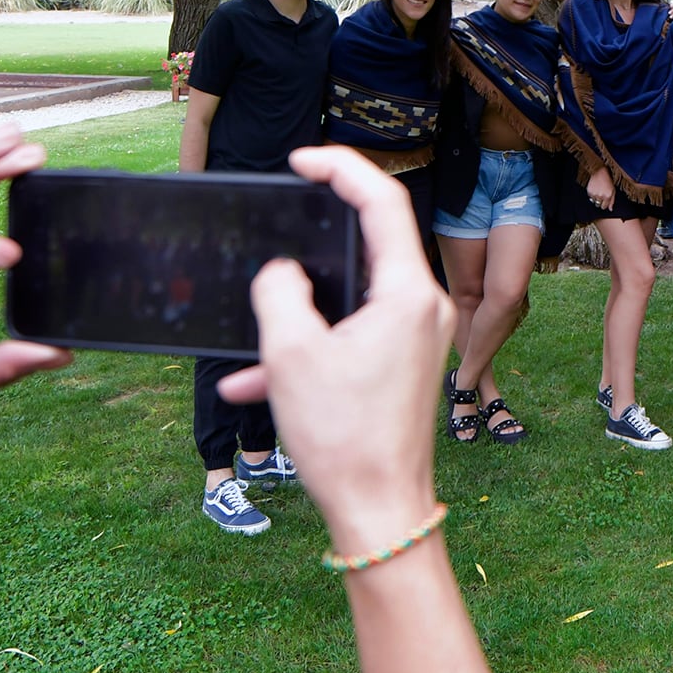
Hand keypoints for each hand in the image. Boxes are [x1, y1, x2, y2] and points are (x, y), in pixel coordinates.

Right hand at [222, 146, 456, 550]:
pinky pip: (349, 341)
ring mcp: (414, 338)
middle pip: (368, 246)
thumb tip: (283, 271)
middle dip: (315, 240)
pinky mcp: (401, 367)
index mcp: (406, 292)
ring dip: (297, 316)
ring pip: (349, 300)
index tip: (302, 160)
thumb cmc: (344, 436)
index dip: (341, 167)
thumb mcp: (290, 354)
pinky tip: (251, 387)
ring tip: (253, 340)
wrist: (380, 512)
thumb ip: (280, 293)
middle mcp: (421, 308)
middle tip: (280, 221)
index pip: (383, 200)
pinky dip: (307, 354)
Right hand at [586, 167, 615, 209]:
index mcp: (608, 196)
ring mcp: (594, 194)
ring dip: (595, 199)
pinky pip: (590, 198)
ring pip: (594, 202)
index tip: (604, 201)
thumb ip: (612, 201)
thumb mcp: (613, 190)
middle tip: (601, 195)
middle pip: (598, 205)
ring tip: (598, 192)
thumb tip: (610, 209)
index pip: (604, 207)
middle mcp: (601, 196)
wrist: (599, 172)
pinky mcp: (589, 192)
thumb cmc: (607, 180)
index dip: (604, 205)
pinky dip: (592, 195)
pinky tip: (594, 189)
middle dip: (600, 202)